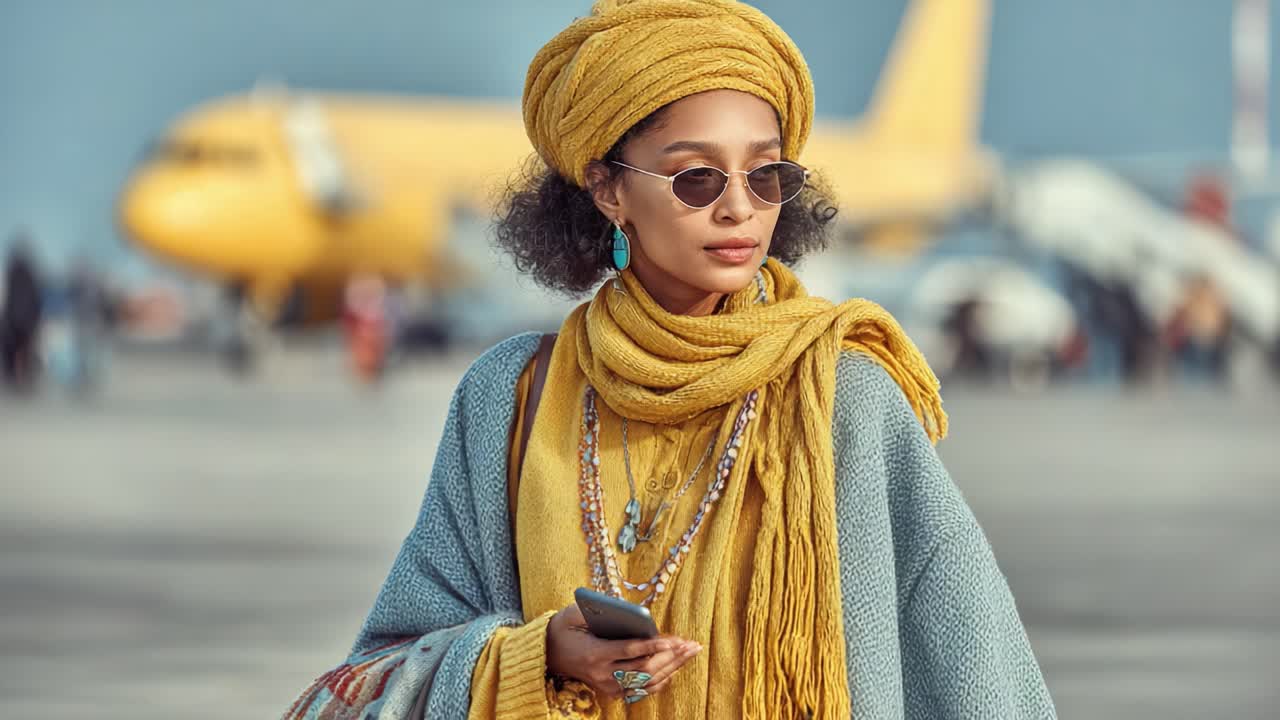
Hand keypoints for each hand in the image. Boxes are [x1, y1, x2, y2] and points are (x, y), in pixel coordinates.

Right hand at [545, 603, 700, 701]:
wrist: (548, 653)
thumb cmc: (565, 628)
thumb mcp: (575, 613)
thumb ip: (602, 610)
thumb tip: (633, 611)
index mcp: (595, 654)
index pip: (631, 651)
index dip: (656, 645)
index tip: (677, 639)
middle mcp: (602, 674)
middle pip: (644, 669)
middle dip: (672, 657)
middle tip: (693, 645)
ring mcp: (607, 686)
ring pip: (646, 681)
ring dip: (672, 668)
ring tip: (690, 653)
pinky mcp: (610, 692)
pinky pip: (641, 690)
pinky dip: (660, 680)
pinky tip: (675, 668)